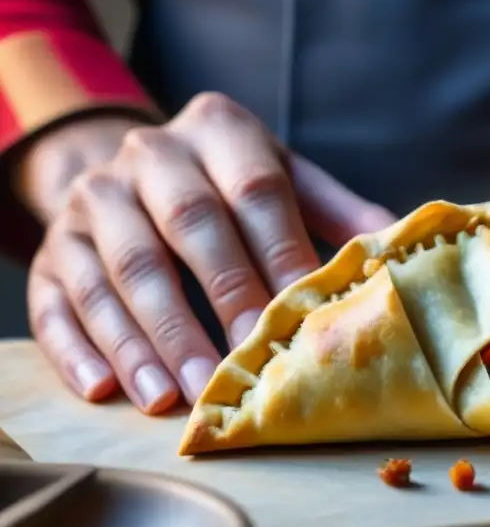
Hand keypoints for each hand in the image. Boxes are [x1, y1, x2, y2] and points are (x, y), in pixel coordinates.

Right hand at [25, 93, 395, 412]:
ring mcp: (91, 201)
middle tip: (241, 366)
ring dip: (151, 337)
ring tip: (178, 396)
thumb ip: (338, 213)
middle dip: (219, 301)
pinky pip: (59, 299)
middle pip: (188, 228)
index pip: (257, 192)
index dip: (281, 257)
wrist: (132, 168)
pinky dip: (81, 347)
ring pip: (120, 269)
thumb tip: (399, 249)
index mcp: (220, 130)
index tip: (302, 320)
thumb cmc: (227, 184)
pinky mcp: (53, 249)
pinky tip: (106, 390)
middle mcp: (149, 154)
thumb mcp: (284, 177)